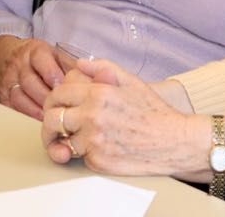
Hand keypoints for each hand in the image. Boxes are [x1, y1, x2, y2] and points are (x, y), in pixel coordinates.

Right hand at [0, 35, 66, 119]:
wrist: (4, 56)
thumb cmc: (36, 58)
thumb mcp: (53, 53)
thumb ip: (68, 65)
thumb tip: (88, 79)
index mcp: (35, 51)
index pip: (44, 64)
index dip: (56, 79)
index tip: (66, 91)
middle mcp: (19, 65)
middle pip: (31, 83)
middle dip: (47, 99)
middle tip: (62, 110)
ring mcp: (9, 81)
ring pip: (20, 98)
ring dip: (37, 111)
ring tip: (52, 120)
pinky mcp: (3, 96)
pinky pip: (12, 109)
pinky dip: (26, 117)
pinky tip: (38, 122)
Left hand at [41, 58, 212, 178]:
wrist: (175, 141)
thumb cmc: (155, 112)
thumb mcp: (131, 81)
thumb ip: (103, 68)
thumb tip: (80, 63)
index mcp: (98, 93)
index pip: (57, 94)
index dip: (52, 101)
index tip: (55, 107)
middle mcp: (93, 115)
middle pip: (51, 119)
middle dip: (49, 125)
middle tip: (54, 129)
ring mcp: (94, 140)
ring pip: (63, 141)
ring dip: (68, 142)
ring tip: (79, 140)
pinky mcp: (99, 161)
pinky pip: (80, 158)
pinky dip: (87, 155)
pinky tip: (102, 149)